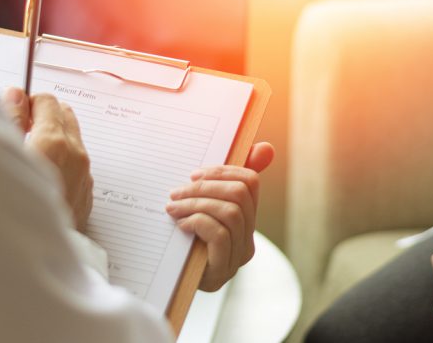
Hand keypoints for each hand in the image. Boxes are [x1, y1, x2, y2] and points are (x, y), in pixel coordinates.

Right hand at [2, 88, 93, 231]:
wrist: (33, 255)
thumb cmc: (12, 206)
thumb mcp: (5, 156)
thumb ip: (12, 121)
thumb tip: (16, 96)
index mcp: (55, 141)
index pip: (47, 101)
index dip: (28, 103)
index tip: (14, 112)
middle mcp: (76, 154)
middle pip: (64, 115)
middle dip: (43, 117)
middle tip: (19, 132)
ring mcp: (85, 175)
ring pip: (73, 140)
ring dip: (54, 139)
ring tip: (29, 155)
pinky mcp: (87, 193)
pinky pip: (77, 165)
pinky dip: (63, 161)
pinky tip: (43, 176)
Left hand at [165, 142, 274, 290]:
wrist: (166, 285)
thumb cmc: (183, 241)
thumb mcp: (201, 207)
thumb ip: (224, 179)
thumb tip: (266, 148)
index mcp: (246, 219)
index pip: (250, 182)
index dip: (223, 171)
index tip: (194, 174)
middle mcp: (247, 238)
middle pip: (240, 195)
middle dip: (205, 187)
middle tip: (176, 192)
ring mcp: (237, 256)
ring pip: (230, 213)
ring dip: (196, 204)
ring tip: (173, 208)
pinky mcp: (222, 270)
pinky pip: (219, 234)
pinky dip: (198, 222)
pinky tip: (180, 226)